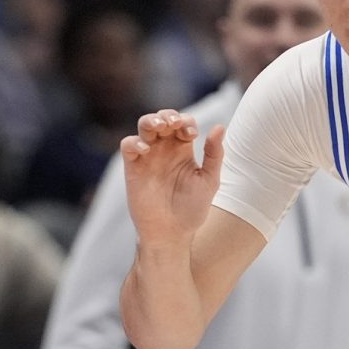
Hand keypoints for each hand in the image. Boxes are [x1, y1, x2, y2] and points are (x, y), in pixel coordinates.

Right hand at [120, 109, 225, 248]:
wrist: (172, 233)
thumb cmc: (192, 209)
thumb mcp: (209, 181)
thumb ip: (214, 154)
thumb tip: (220, 127)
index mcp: (183, 150)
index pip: (183, 123)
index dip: (186, 122)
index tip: (192, 134)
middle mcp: (165, 149)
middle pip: (162, 119)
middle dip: (168, 115)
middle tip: (174, 123)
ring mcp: (148, 157)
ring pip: (144, 126)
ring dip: (151, 120)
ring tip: (160, 126)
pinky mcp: (133, 167)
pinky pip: (128, 145)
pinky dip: (134, 142)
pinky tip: (146, 149)